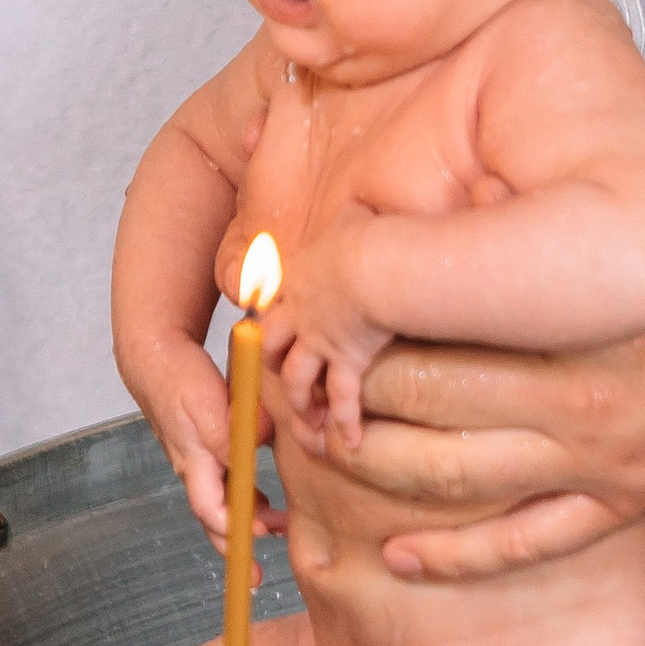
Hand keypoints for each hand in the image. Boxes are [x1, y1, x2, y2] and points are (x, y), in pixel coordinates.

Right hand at [136, 333, 284, 548]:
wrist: (155, 355)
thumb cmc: (179, 376)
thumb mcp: (205, 402)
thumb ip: (231, 430)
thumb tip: (260, 442)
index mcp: (193, 460)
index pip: (211, 510)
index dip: (233, 531)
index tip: (259, 539)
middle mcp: (193, 466)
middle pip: (213, 519)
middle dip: (234, 546)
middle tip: (257, 574)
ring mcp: (198, 458)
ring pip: (221, 501)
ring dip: (246, 520)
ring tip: (276, 530)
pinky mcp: (204, 447)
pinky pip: (224, 480)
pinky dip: (243, 495)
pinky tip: (263, 499)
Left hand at [267, 220, 388, 453]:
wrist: (374, 263)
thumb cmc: (369, 237)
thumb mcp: (352, 218)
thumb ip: (352, 216)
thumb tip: (364, 205)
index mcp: (298, 278)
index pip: (275, 304)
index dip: (274, 321)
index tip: (280, 333)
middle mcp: (299, 313)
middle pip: (270, 347)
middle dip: (273, 368)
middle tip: (283, 383)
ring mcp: (317, 340)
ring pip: (295, 381)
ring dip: (301, 405)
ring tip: (311, 424)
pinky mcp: (343, 360)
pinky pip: (340, 398)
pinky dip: (345, 421)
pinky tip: (350, 440)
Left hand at [333, 160, 644, 580]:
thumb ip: (564, 192)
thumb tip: (484, 157)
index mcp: (573, 307)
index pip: (425, 312)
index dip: (355, 307)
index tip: (315, 294)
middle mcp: (571, 392)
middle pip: (415, 399)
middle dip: (341, 389)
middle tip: (291, 374)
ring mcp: (595, 457)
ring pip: (449, 479)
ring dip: (372, 470)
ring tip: (318, 452)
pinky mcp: (624, 502)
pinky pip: (521, 543)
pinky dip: (451, 556)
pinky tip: (395, 552)